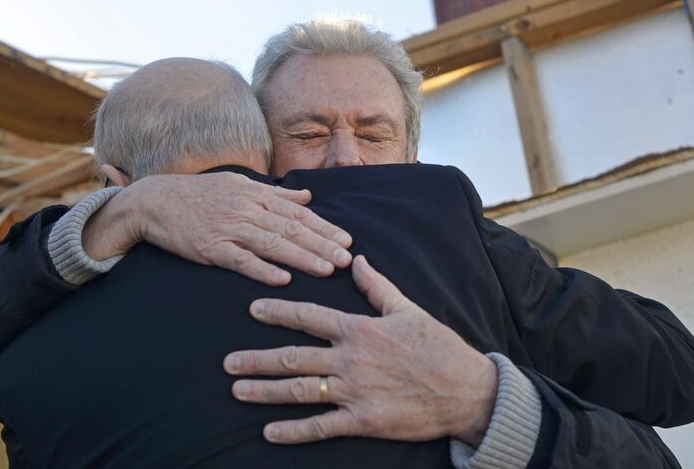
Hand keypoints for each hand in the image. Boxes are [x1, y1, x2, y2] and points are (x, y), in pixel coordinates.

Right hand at [82, 171, 352, 284]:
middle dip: (321, 244)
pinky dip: (262, 269)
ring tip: (326, 269)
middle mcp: (246, 209)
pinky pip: (240, 260)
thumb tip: (307, 195)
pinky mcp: (210, 248)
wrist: (154, 200)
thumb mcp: (239, 184)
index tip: (347, 241)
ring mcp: (228, 228)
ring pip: (272, 244)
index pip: (298, 213)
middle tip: (346, 259)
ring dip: (301, 257)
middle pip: (291, 229)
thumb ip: (275, 193)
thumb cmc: (199, 193)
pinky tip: (282, 279)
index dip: (324, 228)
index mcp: (255, 194)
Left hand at [224, 256, 497, 445]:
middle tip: (228, 362)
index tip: (253, 309)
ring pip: (299, 390)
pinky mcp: (363, 420)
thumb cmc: (437, 346)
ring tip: (237, 389)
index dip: (278, 311)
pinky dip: (293, 431)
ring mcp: (354, 391)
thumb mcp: (408, 308)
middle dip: (256, 359)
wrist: (465, 389)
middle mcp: (350, 359)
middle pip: (293, 357)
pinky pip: (320, 426)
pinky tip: (269, 432)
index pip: (308, 316)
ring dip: (264, 390)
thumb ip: (377, 286)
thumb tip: (357, 260)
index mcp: (359, 329)